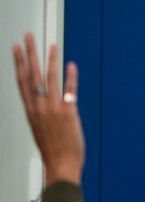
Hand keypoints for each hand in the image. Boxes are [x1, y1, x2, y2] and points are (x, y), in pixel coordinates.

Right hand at [11, 32, 83, 184]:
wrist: (61, 165)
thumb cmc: (52, 150)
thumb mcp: (40, 128)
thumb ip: (41, 112)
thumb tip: (44, 102)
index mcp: (31, 110)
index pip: (21, 81)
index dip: (18, 63)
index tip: (15, 48)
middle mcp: (39, 107)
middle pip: (32, 74)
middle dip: (30, 53)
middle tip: (28, 36)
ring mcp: (53, 109)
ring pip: (50, 79)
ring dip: (51, 60)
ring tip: (52, 44)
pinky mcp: (68, 113)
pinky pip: (69, 91)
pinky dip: (70, 77)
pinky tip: (72, 65)